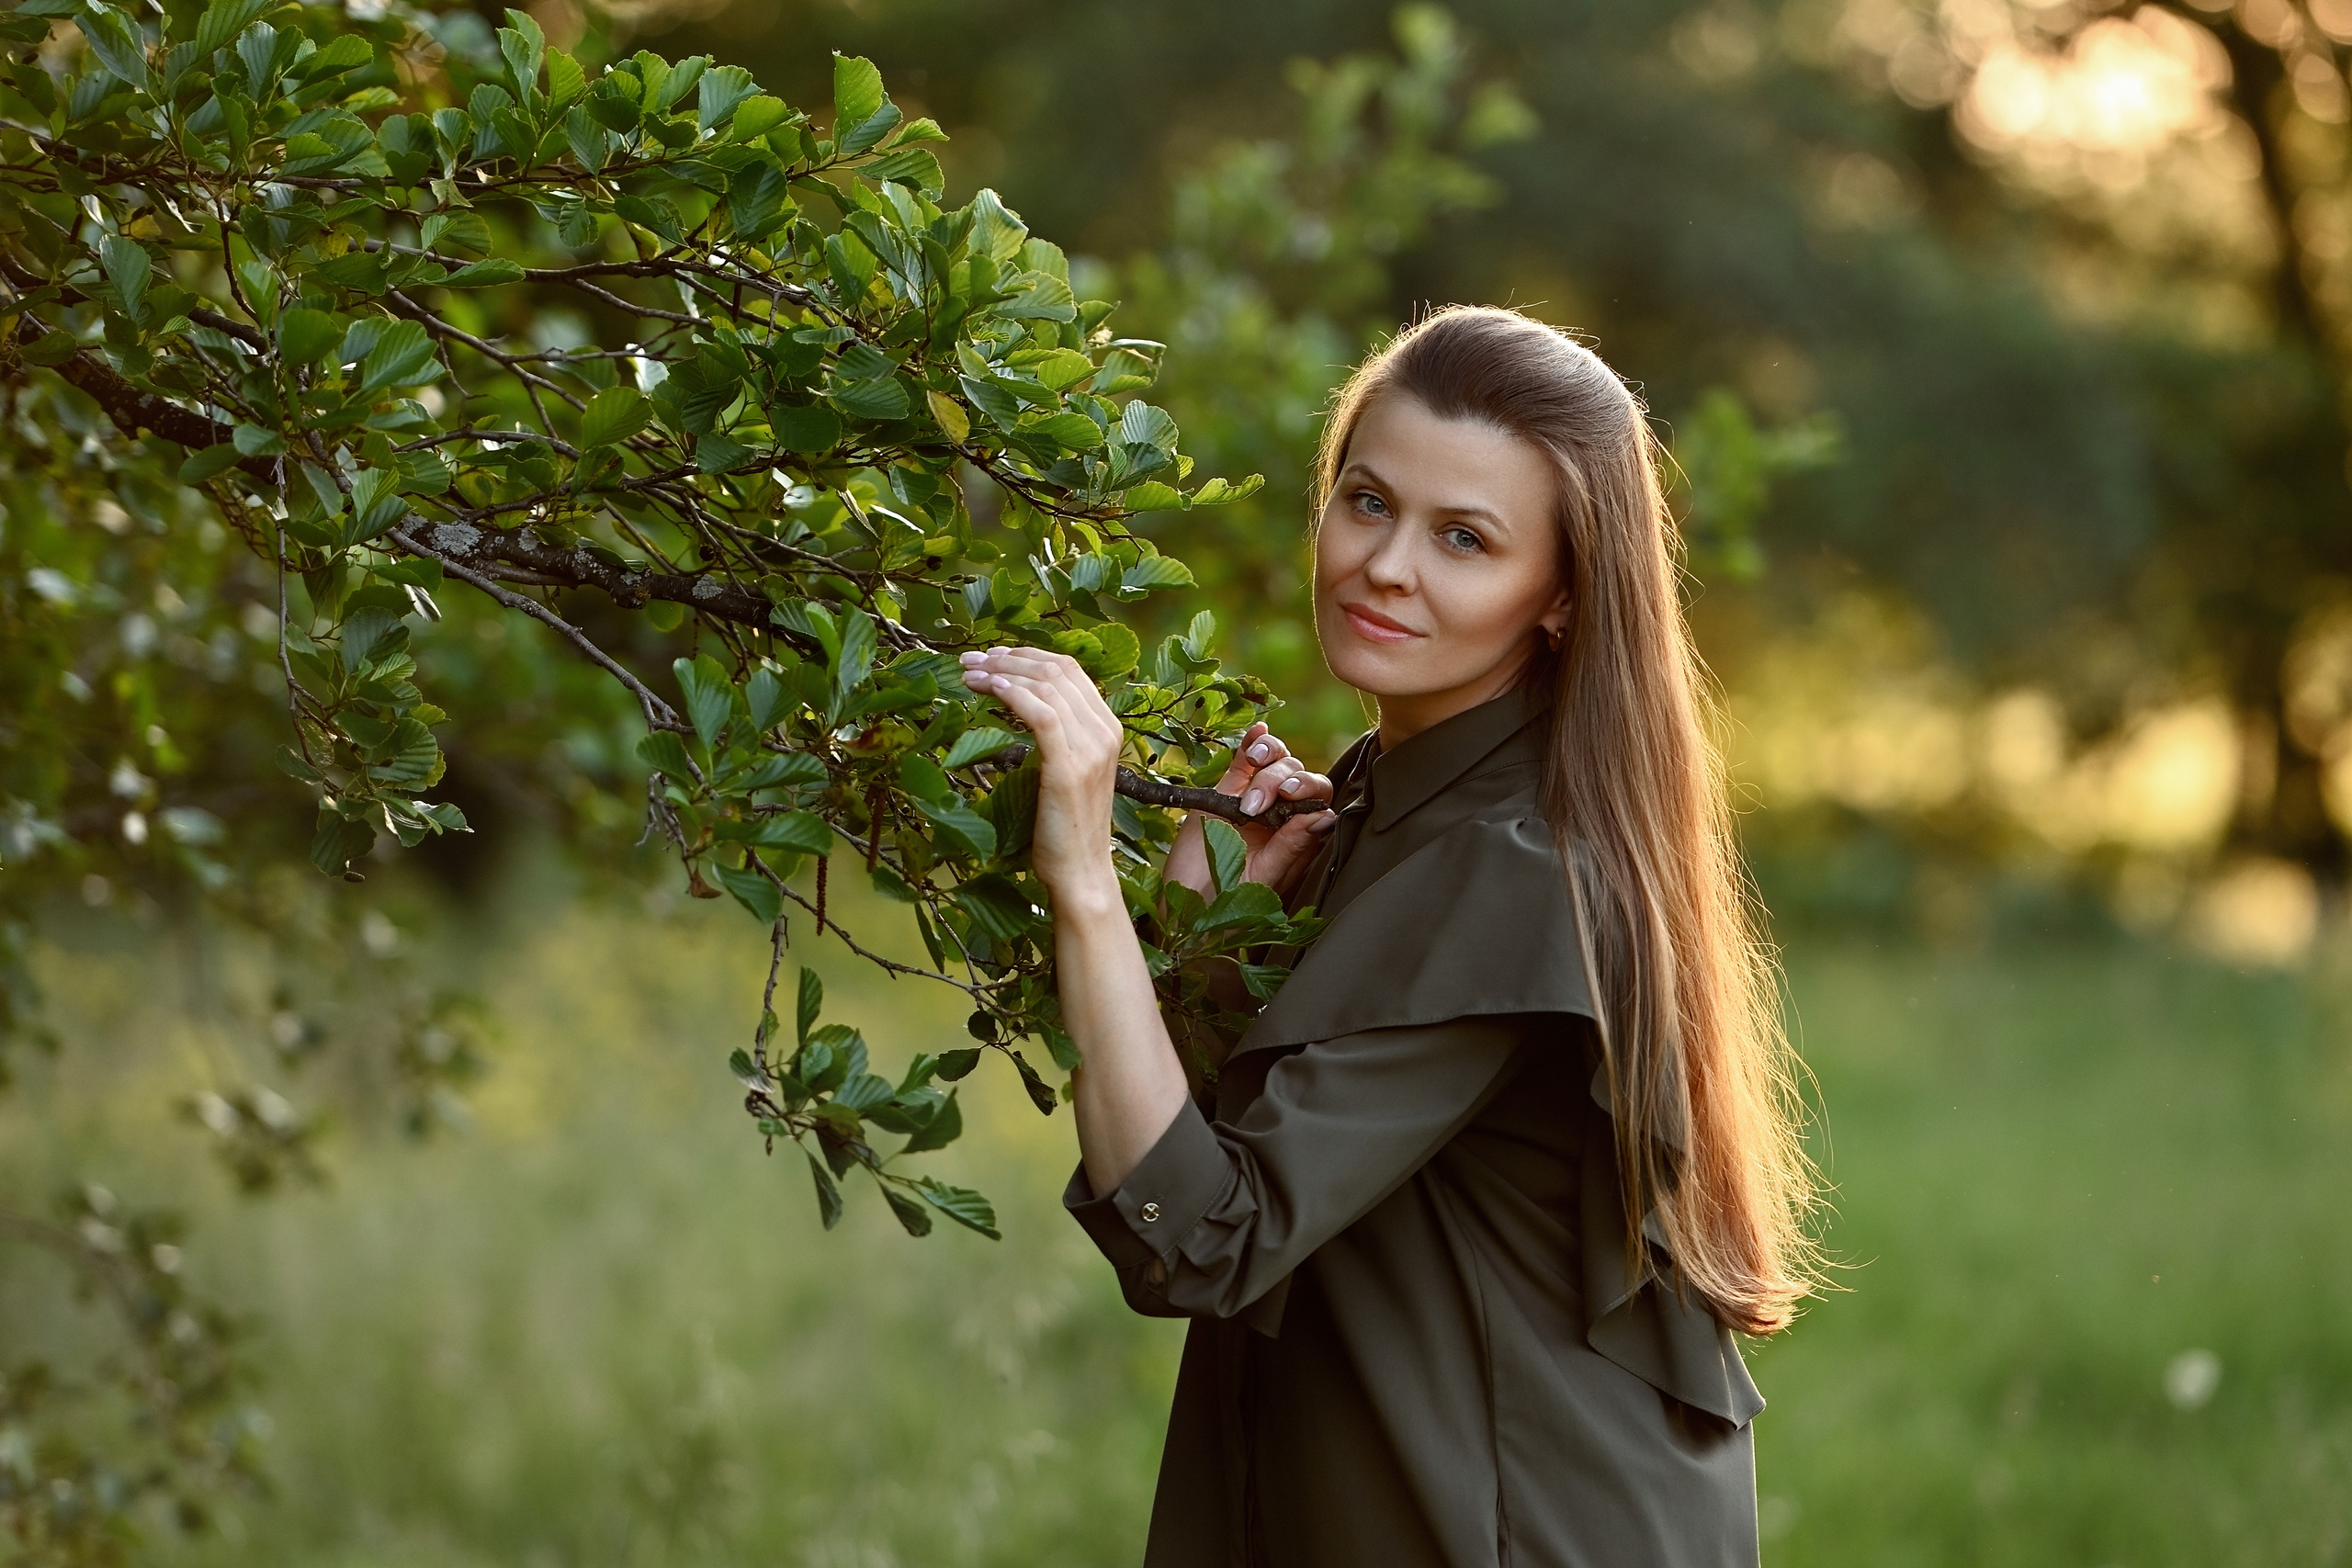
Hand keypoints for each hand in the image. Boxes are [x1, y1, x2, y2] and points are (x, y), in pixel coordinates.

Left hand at [958, 646, 1124, 907]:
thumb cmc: (1064, 827)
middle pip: (1056, 670)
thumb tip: (1020, 705)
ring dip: (1002, 672)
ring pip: (1046, 686)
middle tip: (969, 660)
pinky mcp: (1069, 769)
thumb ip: (1056, 737)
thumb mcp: (1066, 770)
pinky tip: (991, 689)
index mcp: (1107, 728)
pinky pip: (1042, 715)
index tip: (990, 656)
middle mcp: (1105, 732)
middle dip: (1007, 658)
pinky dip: (1014, 695)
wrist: (1080, 872)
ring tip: (969, 673)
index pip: (1069, 670)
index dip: (1027, 655)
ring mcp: (1090, 750)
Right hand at [1165, 721, 1335, 903]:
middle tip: (1252, 805)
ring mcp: (1253, 800)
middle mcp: (1280, 815)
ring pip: (1275, 762)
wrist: (1184, 908)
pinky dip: (1252, 742)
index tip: (1289, 796)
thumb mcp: (1262, 879)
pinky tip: (1257, 732)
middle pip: (1296, 774)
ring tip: (1252, 764)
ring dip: (1269, 756)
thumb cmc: (1228, 904)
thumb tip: (1324, 815)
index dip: (1308, 788)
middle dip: (1279, 779)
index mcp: (1297, 837)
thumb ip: (1290, 847)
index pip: (1317, 799)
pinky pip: (1243, 761)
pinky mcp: (1225, 792)